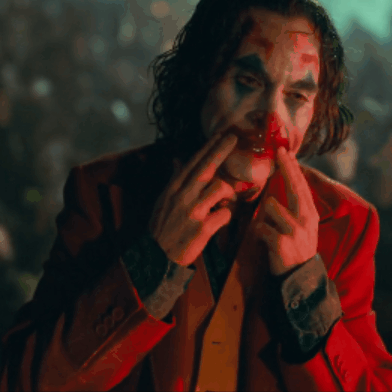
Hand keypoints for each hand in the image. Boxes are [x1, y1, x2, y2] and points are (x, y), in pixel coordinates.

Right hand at [149, 130, 237, 265]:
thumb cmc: (163, 226)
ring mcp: (193, 211)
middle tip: (233, 138)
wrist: (157, 257)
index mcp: (174, 189)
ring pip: (219, 188)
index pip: (193, 163)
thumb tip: (177, 160)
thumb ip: (174, 179)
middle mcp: (183, 196)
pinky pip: (225, 213)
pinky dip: (226, 216)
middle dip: (221, 151)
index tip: (221, 135)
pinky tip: (219, 220)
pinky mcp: (203, 227)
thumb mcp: (164, 200)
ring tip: (224, 202)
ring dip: (227, 194)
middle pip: (206, 168)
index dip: (208, 148)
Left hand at [255, 147, 318, 275]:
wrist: (300, 278)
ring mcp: (294, 231)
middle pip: (294, 187)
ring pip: (270, 206)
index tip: (285, 151)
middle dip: (286, 167)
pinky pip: (261, 227)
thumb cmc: (296, 248)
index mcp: (310, 214)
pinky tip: (265, 242)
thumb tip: (289, 182)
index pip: (301, 185)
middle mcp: (305, 219)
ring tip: (270, 230)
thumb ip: (296, 206)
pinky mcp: (281, 242)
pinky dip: (258, 233)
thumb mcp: (303, 226)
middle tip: (279, 151)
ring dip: (264, 216)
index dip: (293, 167)